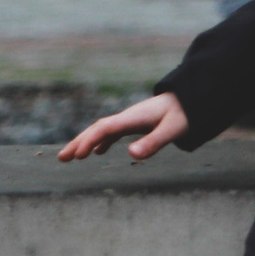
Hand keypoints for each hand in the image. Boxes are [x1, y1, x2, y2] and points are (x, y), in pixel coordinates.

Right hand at [57, 91, 189, 161]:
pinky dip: (102, 142)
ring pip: (102, 131)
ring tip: (70, 157)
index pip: (105, 128)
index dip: (90, 140)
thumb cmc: (184, 114)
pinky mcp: (136, 123)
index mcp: (134, 117)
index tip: (78, 155)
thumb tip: (131, 154)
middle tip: (61, 158)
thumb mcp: (172, 129)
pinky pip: (113, 132)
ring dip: (86, 142)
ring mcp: (131, 119)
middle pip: (98, 129)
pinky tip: (97, 153)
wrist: (192, 97)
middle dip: (79, 142)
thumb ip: (153, 142)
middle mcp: (128, 117)